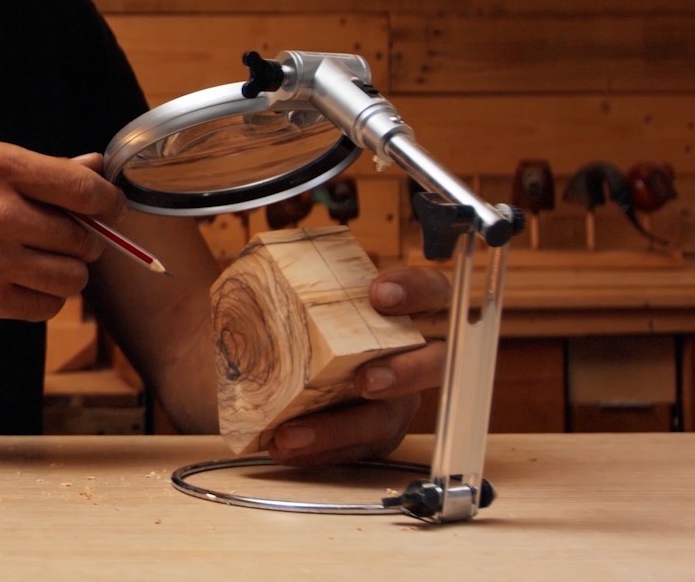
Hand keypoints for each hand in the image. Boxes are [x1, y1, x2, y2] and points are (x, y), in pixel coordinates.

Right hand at [0, 141, 113, 321]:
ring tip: (49, 261)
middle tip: (69, 236)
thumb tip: (93, 165)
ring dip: (69, 271)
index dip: (108, 201)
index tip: (110, 208)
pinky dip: (46, 297)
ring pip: (72, 276)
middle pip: (81, 236)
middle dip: (85, 238)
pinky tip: (28, 282)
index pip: (82, 188)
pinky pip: (46, 307)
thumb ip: (37, 169)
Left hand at [267, 266, 451, 465]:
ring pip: (387, 420)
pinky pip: (354, 450)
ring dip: (340, 430)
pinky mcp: (373, 435)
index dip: (416, 291)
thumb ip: (296, 269)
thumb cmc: (300, 315)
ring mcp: (397, 400)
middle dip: (408, 374)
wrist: (274, 361)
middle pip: (436, 365)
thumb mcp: (301, 288)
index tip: (378, 294)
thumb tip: (258, 244)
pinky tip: (284, 447)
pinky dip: (318, 450)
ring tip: (292, 433)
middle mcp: (411, 356)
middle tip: (365, 380)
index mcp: (401, 310)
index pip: (431, 291)